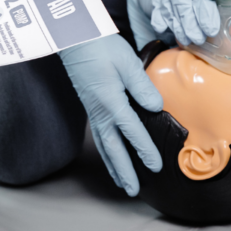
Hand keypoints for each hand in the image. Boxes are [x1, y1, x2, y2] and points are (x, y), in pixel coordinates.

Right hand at [58, 35, 162, 195]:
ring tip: (123, 184)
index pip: (131, 131)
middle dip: (124, 171)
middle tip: (133, 191)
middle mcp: (100, 112)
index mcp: (111, 101)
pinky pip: (99, 137)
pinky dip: (106, 153)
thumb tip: (156, 107)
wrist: (74, 39)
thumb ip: (142, 87)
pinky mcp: (91, 108)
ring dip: (114, 167)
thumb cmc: (101, 47)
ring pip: (103, 146)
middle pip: (112, 149)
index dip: (144, 150)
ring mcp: (93, 111)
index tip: (156, 166)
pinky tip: (111, 158)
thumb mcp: (127, 63)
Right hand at [150, 0, 230, 45]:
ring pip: (168, 4)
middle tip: (198, 39)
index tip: (211, 28)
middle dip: (189, 23)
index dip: (204, 12)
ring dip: (176, 25)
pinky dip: (159, 17)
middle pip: (181, 1)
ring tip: (185, 40)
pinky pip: (157, 2)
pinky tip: (164, 29)